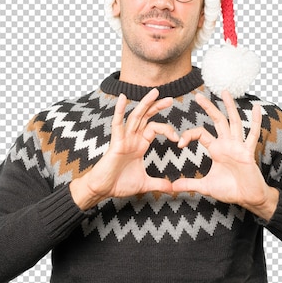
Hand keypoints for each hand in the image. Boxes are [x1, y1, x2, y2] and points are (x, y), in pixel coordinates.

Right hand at [70, 88, 177, 209]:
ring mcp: (124, 139)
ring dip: (145, 104)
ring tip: (154, 92)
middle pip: (146, 117)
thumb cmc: (119, 184)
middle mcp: (132, 139)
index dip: (167, 129)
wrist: (103, 190)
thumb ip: (159, 184)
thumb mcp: (144, 184)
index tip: (178, 138)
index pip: (154, 128)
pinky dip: (119, 110)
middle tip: (170, 98)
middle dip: (157, 107)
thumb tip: (172, 189)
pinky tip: (123, 98)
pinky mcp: (115, 143)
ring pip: (135, 117)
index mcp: (139, 145)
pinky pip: (117, 124)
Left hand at [171, 91, 278, 219]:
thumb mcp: (206, 187)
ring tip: (225, 92)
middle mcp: (227, 144)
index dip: (189, 135)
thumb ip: (190, 184)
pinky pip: (253, 135)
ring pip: (234, 122)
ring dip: (229, 107)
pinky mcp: (248, 152)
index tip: (179, 143)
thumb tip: (172, 187)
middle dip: (208, 108)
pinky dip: (255, 121)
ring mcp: (238, 146)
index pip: (201, 134)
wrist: (247, 198)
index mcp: (217, 149)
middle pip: (217, 121)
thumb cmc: (230, 190)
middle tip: (198, 95)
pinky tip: (257, 108)